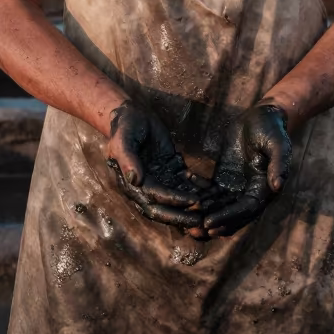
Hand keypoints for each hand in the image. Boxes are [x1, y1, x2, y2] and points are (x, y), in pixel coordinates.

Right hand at [106, 102, 207, 227]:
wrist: (132, 114)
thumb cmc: (124, 128)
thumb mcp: (122, 141)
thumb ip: (128, 160)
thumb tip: (134, 180)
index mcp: (133, 184)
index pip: (155, 198)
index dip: (173, 201)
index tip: (191, 202)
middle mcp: (147, 185)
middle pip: (165, 206)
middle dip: (183, 214)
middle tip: (202, 219)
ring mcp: (160, 178)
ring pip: (177, 195)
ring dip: (193, 202)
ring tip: (211, 205)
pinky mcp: (170, 168)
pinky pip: (184, 180)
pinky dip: (197, 185)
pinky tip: (211, 189)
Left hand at [194, 102, 290, 238]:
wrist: (263, 116)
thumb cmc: (273, 130)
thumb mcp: (278, 144)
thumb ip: (279, 164)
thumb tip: (278, 186)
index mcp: (264, 190)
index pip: (245, 210)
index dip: (228, 217)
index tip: (210, 224)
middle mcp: (250, 193)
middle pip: (230, 215)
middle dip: (212, 224)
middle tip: (192, 231)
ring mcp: (236, 186)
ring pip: (218, 207)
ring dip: (203, 214)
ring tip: (184, 218)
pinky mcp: (225, 178)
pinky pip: (211, 191)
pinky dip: (199, 193)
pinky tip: (185, 188)